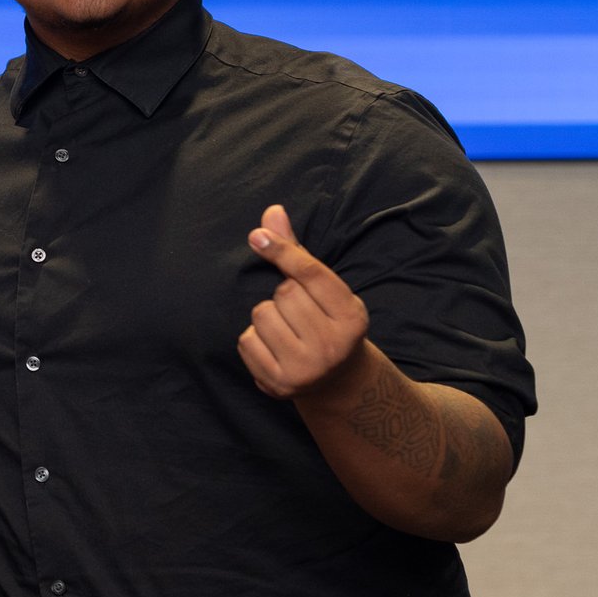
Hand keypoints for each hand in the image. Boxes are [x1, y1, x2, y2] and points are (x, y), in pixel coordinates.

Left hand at [236, 205, 369, 399]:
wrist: (337, 381)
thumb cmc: (328, 323)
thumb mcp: (326, 291)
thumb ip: (299, 252)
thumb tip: (272, 212)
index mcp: (351, 318)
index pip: (311, 275)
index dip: (283, 251)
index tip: (257, 237)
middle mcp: (332, 346)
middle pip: (283, 293)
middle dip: (283, 295)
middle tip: (299, 314)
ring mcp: (305, 368)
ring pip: (262, 314)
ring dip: (267, 316)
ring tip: (287, 331)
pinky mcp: (278, 384)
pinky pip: (246, 341)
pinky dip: (253, 339)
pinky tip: (274, 348)